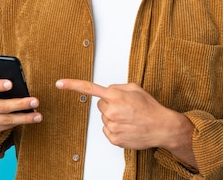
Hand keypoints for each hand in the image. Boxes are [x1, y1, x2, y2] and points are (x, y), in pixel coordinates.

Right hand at [0, 79, 41, 150]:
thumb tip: (17, 85)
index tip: (10, 83)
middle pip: (1, 106)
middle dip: (20, 104)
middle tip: (35, 101)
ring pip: (6, 120)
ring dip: (24, 118)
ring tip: (38, 116)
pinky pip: (5, 127)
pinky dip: (18, 122)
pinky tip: (29, 119)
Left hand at [55, 79, 196, 167]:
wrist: (162, 127)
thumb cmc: (150, 108)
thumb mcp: (135, 88)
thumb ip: (117, 87)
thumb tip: (107, 91)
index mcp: (116, 96)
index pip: (89, 89)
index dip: (72, 85)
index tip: (59, 83)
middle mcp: (111, 111)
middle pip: (100, 105)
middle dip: (109, 104)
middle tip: (125, 107)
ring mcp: (112, 126)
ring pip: (104, 118)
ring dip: (113, 117)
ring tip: (129, 118)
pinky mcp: (114, 138)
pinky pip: (107, 130)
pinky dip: (115, 128)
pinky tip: (127, 127)